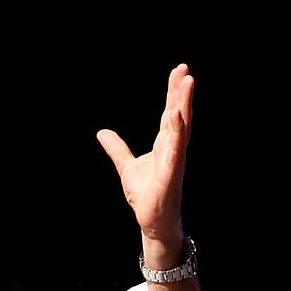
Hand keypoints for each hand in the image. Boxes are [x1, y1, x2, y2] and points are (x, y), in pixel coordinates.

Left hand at [97, 64, 191, 246]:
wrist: (152, 220)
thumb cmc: (146, 194)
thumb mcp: (126, 166)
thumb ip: (117, 148)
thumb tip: (102, 132)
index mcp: (165, 144)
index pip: (170, 113)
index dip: (173, 93)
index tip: (179, 71)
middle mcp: (174, 149)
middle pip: (180, 115)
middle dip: (182, 93)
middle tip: (186, 70)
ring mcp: (175, 160)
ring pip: (181, 128)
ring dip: (184, 106)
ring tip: (187, 84)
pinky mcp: (171, 174)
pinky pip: (176, 151)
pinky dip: (177, 134)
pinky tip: (177, 117)